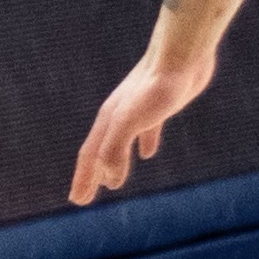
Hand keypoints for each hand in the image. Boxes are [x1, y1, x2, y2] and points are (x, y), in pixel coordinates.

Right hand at [72, 36, 213, 203]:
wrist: (180, 56)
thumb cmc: (155, 88)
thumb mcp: (131, 121)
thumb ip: (115, 147)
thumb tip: (106, 175)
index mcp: (108, 122)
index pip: (90, 157)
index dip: (84, 180)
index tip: (78, 201)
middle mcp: (117, 118)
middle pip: (99, 153)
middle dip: (90, 177)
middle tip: (84, 199)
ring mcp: (137, 112)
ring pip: (119, 144)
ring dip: (113, 165)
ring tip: (112, 182)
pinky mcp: (159, 107)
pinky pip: (146, 132)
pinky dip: (144, 145)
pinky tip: (148, 154)